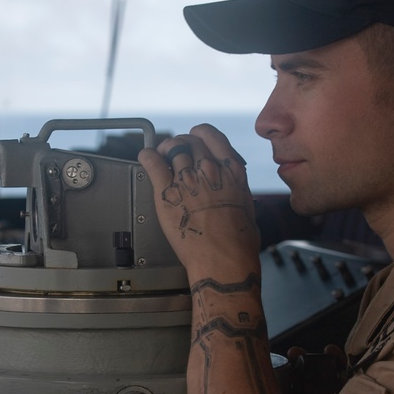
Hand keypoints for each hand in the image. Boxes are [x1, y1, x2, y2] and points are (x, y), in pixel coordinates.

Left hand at [138, 123, 259, 278]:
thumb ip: (235, 190)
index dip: (199, 134)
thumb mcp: (247, 206)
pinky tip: (146, 157)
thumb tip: (231, 189)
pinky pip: (152, 162)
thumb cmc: (239, 242)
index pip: (211, 136)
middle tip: (175, 152)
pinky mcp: (167, 193)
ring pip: (172, 148)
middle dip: (181, 143)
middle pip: (189, 141)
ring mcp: (187, 180)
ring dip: (165, 149)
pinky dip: (147, 156)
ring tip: (162, 157)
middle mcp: (209, 170)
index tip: (195, 137)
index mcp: (231, 171)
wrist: (224, 259)